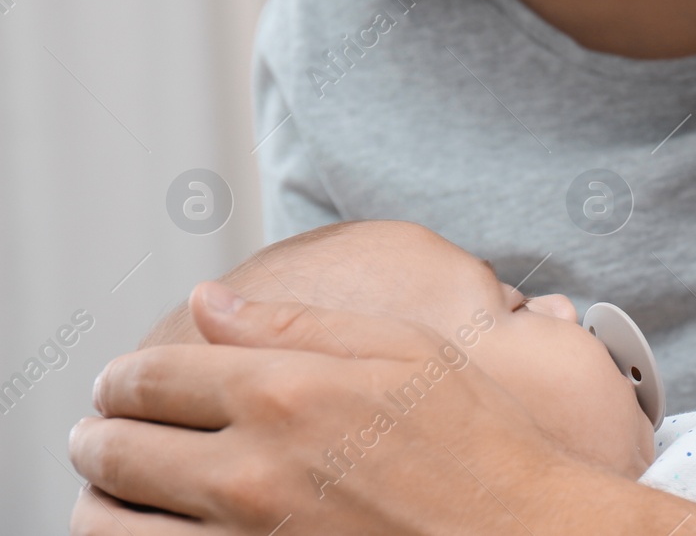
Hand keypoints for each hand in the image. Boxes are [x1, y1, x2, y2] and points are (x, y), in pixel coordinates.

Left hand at [68, 281, 584, 534]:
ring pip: (114, 524)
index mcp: (288, 392)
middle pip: (120, 449)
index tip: (119, 381)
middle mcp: (254, 470)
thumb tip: (209, 302)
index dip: (123, 376)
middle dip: (98, 434)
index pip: (154, 377)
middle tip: (99, 431)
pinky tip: (147, 532)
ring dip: (96, 499)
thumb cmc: (479, 442)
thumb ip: (298, 324)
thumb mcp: (405, 350)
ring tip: (105, 489)